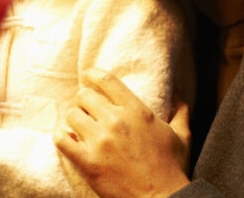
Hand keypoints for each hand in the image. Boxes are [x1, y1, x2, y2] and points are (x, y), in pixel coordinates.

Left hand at [54, 68, 190, 197]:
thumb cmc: (172, 169)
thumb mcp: (182, 136)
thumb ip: (181, 111)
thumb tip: (180, 92)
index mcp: (137, 111)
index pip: (106, 80)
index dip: (93, 75)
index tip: (88, 76)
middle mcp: (116, 121)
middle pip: (85, 96)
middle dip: (85, 102)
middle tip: (88, 112)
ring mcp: (100, 142)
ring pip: (72, 115)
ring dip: (74, 120)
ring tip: (79, 127)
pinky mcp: (88, 162)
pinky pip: (61, 140)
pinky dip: (60, 136)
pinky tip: (67, 138)